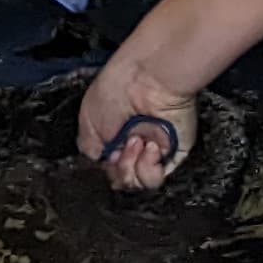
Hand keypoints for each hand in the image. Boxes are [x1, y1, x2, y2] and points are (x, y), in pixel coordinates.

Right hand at [78, 36, 199, 190]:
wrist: (146, 79)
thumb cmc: (116, 89)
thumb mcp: (88, 121)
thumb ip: (91, 149)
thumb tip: (100, 164)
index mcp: (112, 137)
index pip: (107, 170)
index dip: (104, 170)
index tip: (105, 157)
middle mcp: (133, 145)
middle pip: (122, 181)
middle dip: (118, 169)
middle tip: (121, 146)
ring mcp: (154, 150)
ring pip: (139, 184)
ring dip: (132, 169)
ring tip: (137, 142)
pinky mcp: (174, 153)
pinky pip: (158, 178)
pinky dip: (149, 170)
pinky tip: (150, 147)